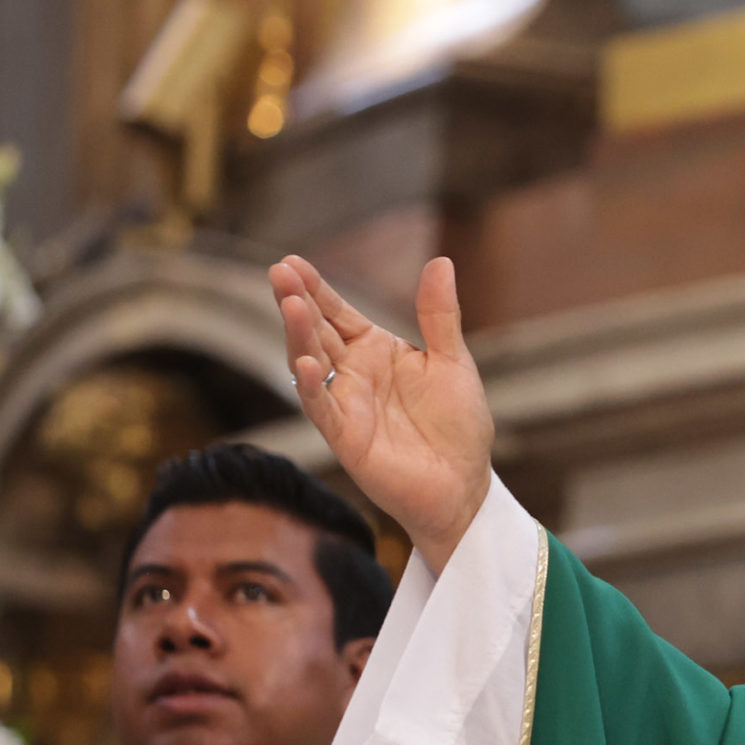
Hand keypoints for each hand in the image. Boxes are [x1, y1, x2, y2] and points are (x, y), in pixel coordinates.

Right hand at [270, 255, 495, 571]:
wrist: (465, 483)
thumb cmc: (459, 424)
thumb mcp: (453, 361)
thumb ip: (439, 314)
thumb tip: (441, 261)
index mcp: (377, 351)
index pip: (338, 313)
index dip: (317, 289)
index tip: (291, 261)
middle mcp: (355, 374)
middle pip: (317, 331)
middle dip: (297, 302)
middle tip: (278, 272)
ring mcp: (346, 404)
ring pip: (311, 363)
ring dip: (299, 335)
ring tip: (290, 304)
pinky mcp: (346, 437)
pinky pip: (322, 408)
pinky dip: (313, 386)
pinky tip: (306, 363)